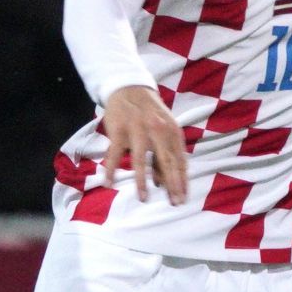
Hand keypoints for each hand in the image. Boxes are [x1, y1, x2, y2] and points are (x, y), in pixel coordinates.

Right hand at [101, 84, 186, 205]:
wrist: (130, 88)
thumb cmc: (150, 113)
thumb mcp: (165, 129)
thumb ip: (166, 153)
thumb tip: (165, 183)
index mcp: (172, 131)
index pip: (179, 159)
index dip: (181, 180)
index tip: (182, 198)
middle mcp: (157, 130)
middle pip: (166, 161)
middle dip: (171, 184)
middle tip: (173, 202)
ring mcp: (137, 129)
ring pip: (140, 160)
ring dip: (142, 181)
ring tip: (143, 198)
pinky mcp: (119, 130)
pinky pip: (115, 154)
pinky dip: (111, 169)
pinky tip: (109, 183)